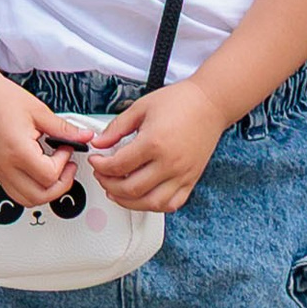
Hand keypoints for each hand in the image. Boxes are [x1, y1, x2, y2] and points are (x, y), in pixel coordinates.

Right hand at [0, 79, 97, 214]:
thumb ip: (64, 129)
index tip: (66, 148)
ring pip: (26, 200)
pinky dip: (31, 188)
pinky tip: (38, 171)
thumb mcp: (38, 111)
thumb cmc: (0, 98)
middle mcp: (5, 166)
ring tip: (55, 172)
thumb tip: (83, 136)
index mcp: (18, 151)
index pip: (49, 175)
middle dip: (60, 185)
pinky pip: (15, 191)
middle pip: (39, 196)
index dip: (64, 163)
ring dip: (45, 192)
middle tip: (67, 168)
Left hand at [85, 83, 223, 214]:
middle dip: (109, 184)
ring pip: (151, 203)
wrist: (210, 103)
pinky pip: (172, 204)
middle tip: (102, 176)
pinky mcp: (192, 179)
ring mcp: (182, 174)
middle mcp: (170, 163)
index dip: (101, 166)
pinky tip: (143, 198)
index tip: (96, 161)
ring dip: (129, 202)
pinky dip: (155, 206)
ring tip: (117, 192)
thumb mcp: (141, 107)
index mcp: (154, 143)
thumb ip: (117, 127)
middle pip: (131, 189)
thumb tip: (100, 142)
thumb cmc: (181, 101)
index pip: (119, 165)